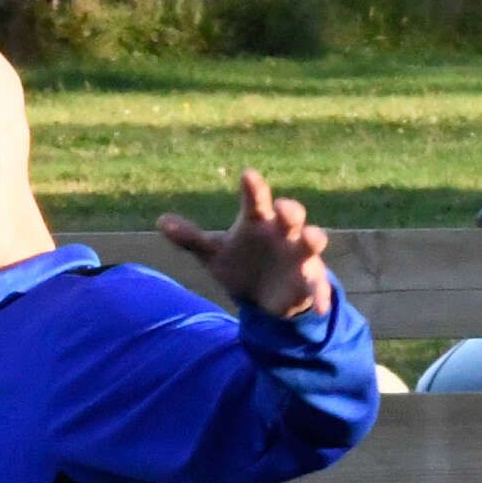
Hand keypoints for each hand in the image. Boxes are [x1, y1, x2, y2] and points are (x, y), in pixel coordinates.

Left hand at [157, 167, 332, 321]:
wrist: (264, 294)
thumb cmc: (240, 261)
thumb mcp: (213, 252)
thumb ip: (190, 238)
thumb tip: (161, 222)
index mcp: (258, 221)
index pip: (255, 201)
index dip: (253, 188)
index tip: (247, 175)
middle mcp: (283, 233)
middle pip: (291, 214)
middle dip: (290, 210)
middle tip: (284, 209)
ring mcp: (300, 256)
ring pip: (312, 242)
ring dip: (313, 239)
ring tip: (311, 238)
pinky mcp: (309, 282)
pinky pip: (318, 287)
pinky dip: (321, 296)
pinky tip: (320, 307)